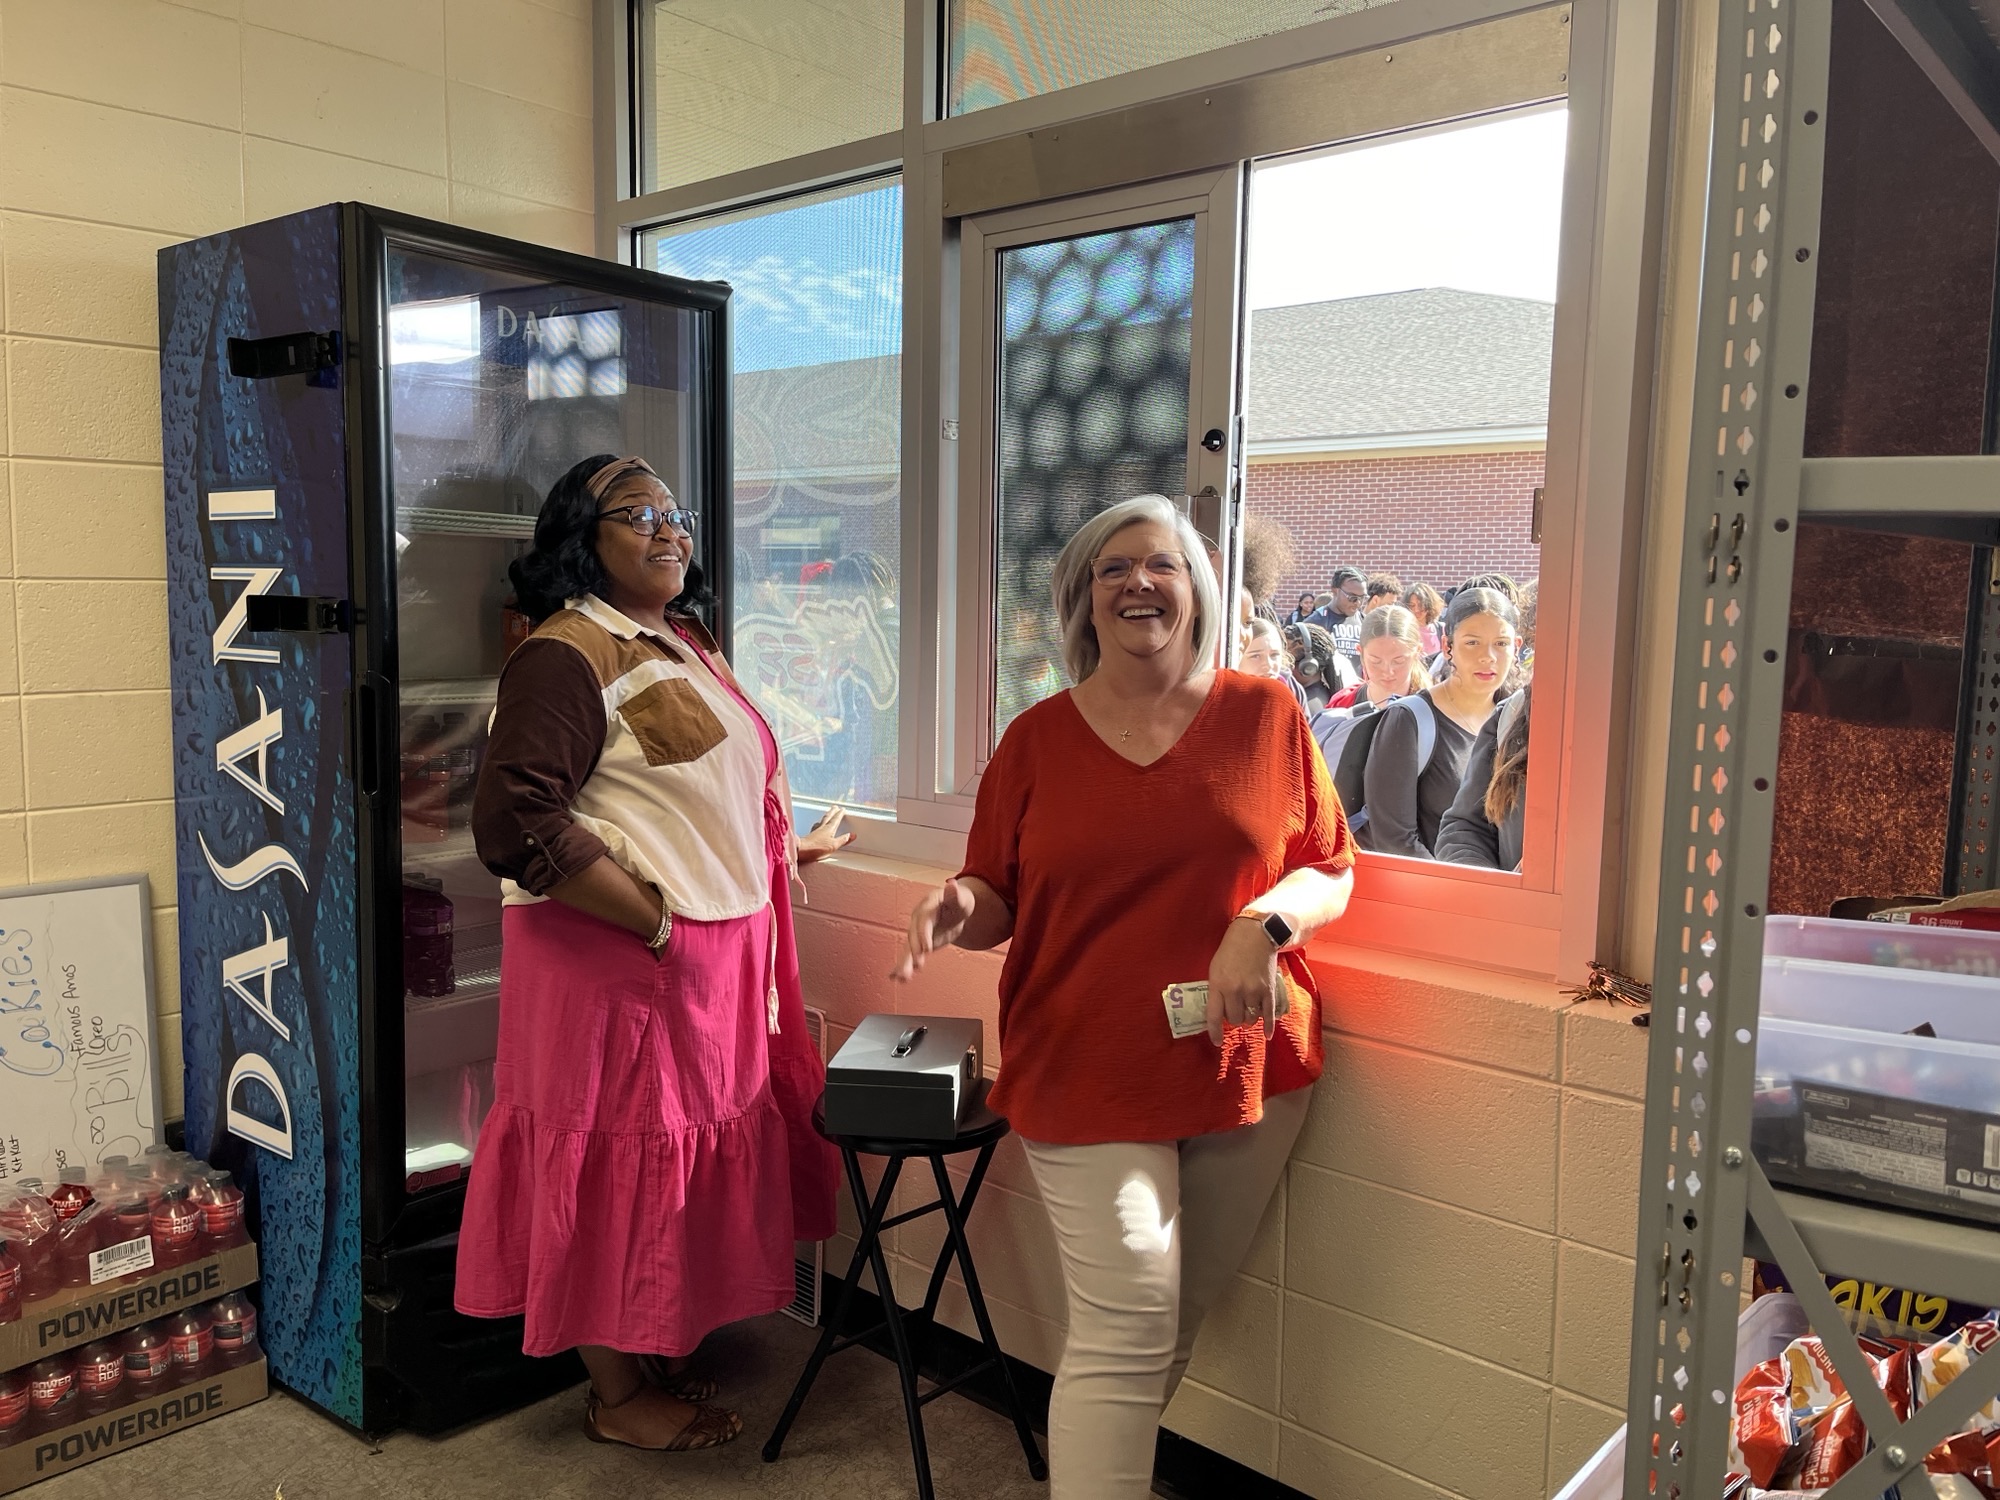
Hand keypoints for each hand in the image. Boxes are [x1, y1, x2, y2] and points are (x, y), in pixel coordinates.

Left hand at [797, 805, 854, 863]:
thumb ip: (843, 840)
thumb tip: (852, 835)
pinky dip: (819, 824)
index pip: (836, 819)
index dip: (840, 814)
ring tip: (827, 814)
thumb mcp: (834, 845)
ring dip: (826, 816)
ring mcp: (815, 831)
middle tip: (835, 807)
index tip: (843, 809)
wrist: (801, 850)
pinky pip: (816, 826)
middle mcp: (822, 828)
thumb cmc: (816, 848)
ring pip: (822, 820)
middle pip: (828, 817)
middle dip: (832, 811)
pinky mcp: (810, 836)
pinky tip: (817, 826)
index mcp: (829, 829)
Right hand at [890, 878, 974, 981]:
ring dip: (905, 963)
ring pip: (908, 948)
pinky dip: (902, 965)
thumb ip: (955, 895)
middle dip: (914, 951)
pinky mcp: (917, 942)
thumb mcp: (961, 898)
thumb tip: (952, 885)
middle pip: (913, 936)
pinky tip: (894, 977)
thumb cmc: (959, 902)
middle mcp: (917, 919)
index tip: (926, 949)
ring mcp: (915, 931)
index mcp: (927, 906)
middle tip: (917, 965)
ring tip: (902, 977)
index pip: (924, 921)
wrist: (954, 910)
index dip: (923, 934)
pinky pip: (909, 954)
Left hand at [1205, 917, 1281, 1042]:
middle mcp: (1235, 990)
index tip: (1217, 1041)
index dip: (1215, 1032)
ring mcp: (1253, 991)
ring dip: (1249, 1018)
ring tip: (1248, 1010)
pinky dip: (1268, 1026)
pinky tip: (1267, 1034)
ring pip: (1250, 1018)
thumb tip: (1220, 1013)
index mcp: (1218, 984)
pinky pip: (1268, 1015)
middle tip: (1235, 1009)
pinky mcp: (1268, 990)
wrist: (1255, 935)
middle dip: (1234, 1018)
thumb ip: (1216, 990)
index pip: (1214, 1016)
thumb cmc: (1231, 950)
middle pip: (1235, 1019)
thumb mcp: (1215, 968)